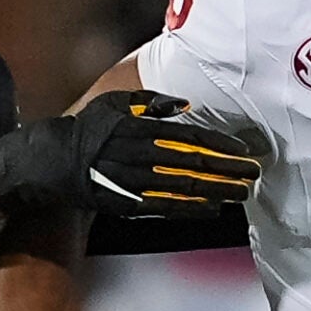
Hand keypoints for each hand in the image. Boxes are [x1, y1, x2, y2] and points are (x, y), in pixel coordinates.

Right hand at [0, 90, 257, 217]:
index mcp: (140, 128)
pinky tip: (212, 208)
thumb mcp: (117, 102)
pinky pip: (165, 208)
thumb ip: (152, 100)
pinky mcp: (128, 202)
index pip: (189, 136)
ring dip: (216, 191)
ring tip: (243, 192)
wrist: (55, 161)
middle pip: (192, 163)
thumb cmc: (91, 127)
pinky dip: (190, 209)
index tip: (243, 150)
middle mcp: (140, 155)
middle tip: (254, 172)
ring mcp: (134, 181)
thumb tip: (186, 104)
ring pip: (183, 187)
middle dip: (228, 169)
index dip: (219, 144)